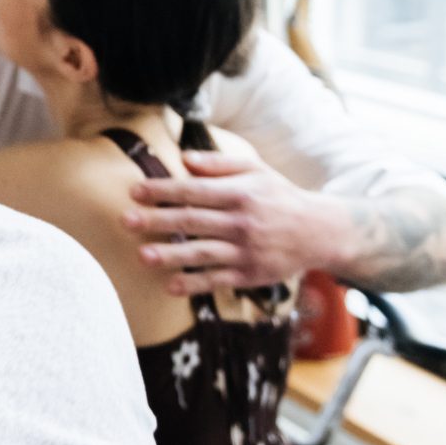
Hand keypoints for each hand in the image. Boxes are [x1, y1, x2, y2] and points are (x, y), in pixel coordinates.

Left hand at [124, 147, 354, 295]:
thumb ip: (219, 164)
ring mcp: (246, 250)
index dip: (164, 191)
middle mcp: (242, 221)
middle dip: (157, 220)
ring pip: (202, 252)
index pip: (194, 190)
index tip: (135, 191)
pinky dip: (194, 284)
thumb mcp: (256, 170)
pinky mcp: (249, 274)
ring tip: (142, 256)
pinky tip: (170, 286)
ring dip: (171, 255)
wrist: (318, 231)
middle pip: (193, 221)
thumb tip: (184, 158)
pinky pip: (218, 279)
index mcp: (240, 193)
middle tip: (126, 221)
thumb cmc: (279, 196)